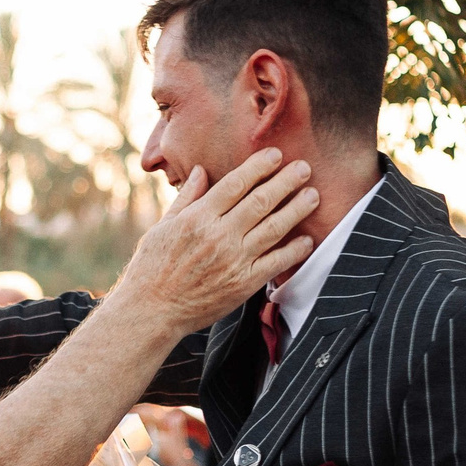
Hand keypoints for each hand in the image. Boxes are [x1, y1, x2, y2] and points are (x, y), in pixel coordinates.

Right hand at [111, 147, 316, 333]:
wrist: (152, 311)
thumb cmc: (152, 267)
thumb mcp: (163, 226)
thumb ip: (187, 198)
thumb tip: (200, 170)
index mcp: (198, 218)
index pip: (236, 184)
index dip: (259, 167)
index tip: (276, 154)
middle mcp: (219, 236)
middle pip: (261, 201)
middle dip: (285, 181)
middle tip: (304, 168)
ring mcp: (234, 261)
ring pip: (273, 228)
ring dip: (296, 209)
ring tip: (313, 195)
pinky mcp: (243, 284)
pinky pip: (275, 263)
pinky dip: (294, 250)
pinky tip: (306, 239)